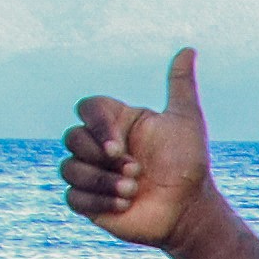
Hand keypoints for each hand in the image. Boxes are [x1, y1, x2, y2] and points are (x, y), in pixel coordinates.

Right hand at [59, 48, 219, 248]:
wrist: (189, 210)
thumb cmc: (189, 165)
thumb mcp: (187, 121)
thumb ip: (181, 85)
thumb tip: (188, 49)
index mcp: (117, 123)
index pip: (87, 109)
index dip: (97, 125)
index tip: (119, 146)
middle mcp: (99, 145)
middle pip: (71, 138)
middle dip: (101, 158)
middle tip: (137, 171)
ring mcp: (92, 173)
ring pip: (69, 168)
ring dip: (100, 181)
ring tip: (133, 190)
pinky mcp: (89, 202)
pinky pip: (71, 197)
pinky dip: (96, 201)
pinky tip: (123, 205)